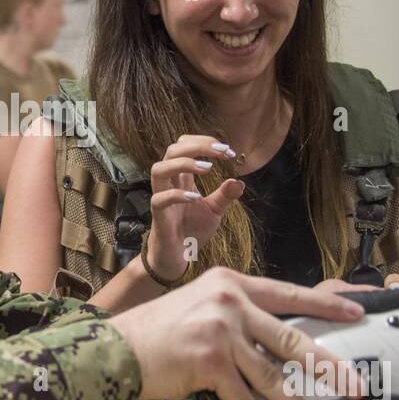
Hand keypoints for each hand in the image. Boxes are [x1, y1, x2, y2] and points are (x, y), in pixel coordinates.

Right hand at [109, 268, 367, 399]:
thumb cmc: (154, 333)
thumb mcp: (199, 307)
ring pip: (272, 378)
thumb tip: (277, 347)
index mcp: (230, 283)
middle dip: (329, 368)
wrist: (114, 347)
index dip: (325, 305)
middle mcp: (229, 301)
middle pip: (292, 338)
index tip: (356, 314)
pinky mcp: (209, 361)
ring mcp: (221, 330)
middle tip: (355, 387)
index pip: (288, 293)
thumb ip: (237, 318)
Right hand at [144, 135, 245, 281]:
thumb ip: (224, 195)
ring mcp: (161, 198)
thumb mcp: (214, 211)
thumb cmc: (192, 231)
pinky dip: (177, 195)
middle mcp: (169, 183)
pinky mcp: (158, 216)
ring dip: (183, 163)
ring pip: (159, 169)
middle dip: (197, 146)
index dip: (204, 142)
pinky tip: (196, 197)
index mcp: (181, 177)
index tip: (228, 151)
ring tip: (207, 168)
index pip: (184, 145)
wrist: (178, 257)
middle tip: (222, 152)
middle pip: (172, 150)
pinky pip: (159, 199)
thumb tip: (239, 181)